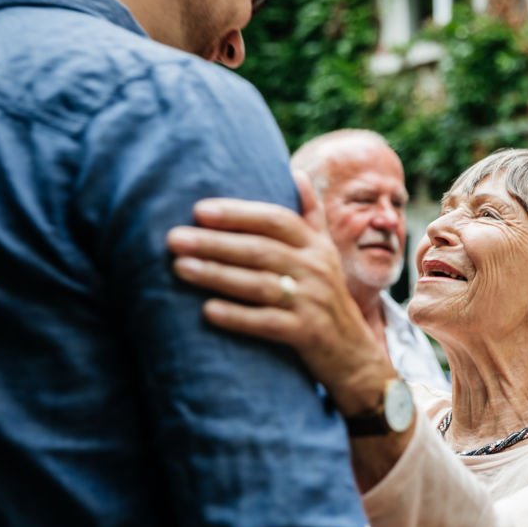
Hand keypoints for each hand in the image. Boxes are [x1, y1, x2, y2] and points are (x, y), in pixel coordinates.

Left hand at [165, 173, 393, 414]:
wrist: (353, 353)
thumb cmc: (328, 297)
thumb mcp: (326, 253)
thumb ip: (310, 215)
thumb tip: (297, 173)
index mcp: (316, 246)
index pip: (277, 220)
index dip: (239, 213)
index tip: (199, 210)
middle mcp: (316, 270)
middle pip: (261, 250)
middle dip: (215, 243)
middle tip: (174, 238)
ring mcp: (312, 302)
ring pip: (260, 284)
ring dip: (217, 275)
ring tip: (180, 267)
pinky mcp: (307, 334)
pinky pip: (268, 323)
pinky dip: (237, 316)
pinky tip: (207, 311)